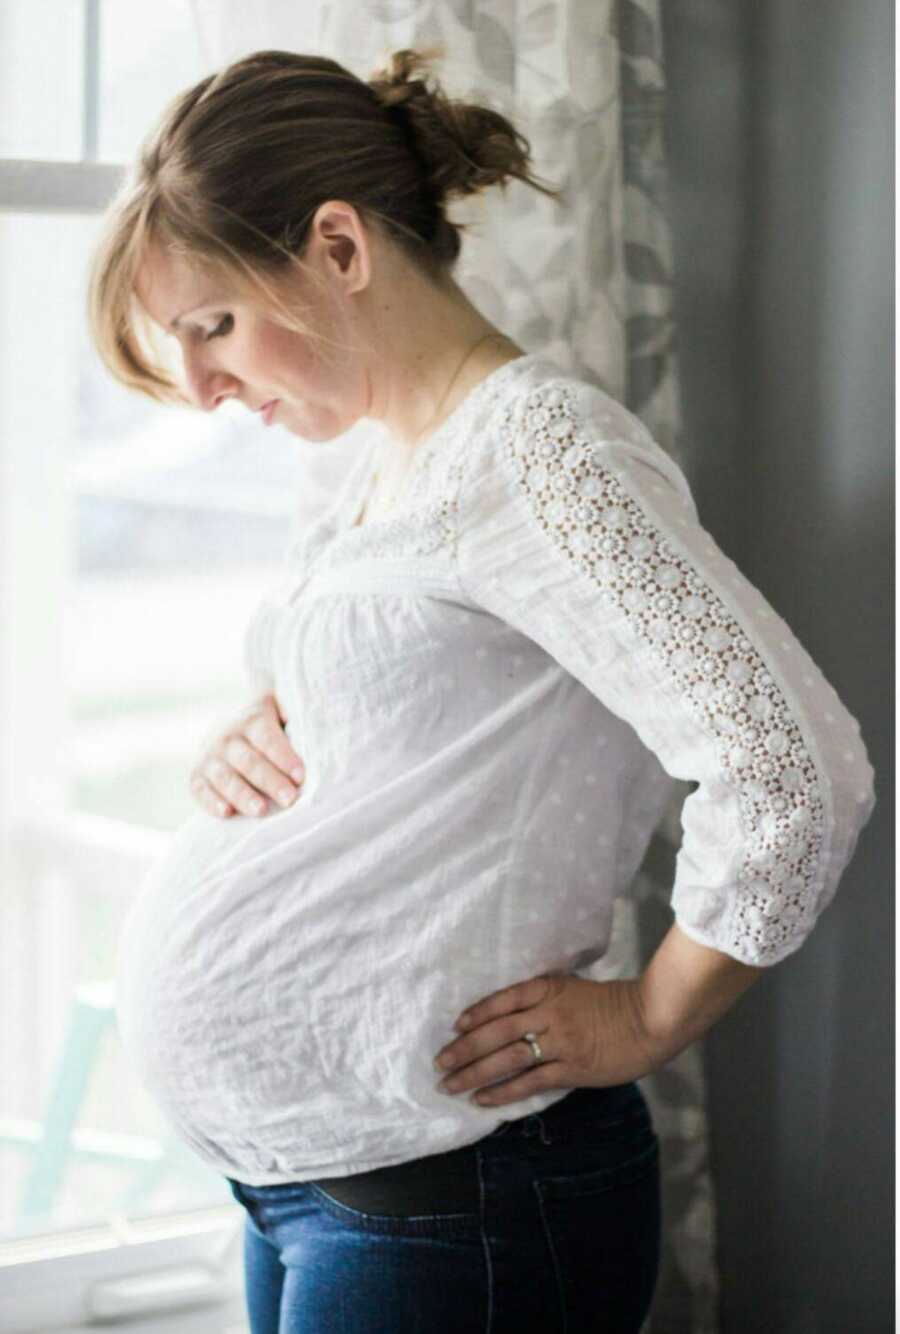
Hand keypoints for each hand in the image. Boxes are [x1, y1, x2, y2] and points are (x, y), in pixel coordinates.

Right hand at [190, 691, 305, 818]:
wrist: (226, 730)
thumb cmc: (266, 727)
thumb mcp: (279, 710)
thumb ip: (295, 715)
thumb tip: (316, 726)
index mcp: (252, 719)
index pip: (267, 738)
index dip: (284, 757)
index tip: (300, 776)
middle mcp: (227, 736)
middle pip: (249, 761)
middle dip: (270, 781)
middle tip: (289, 799)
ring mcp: (209, 757)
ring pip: (225, 777)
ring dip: (243, 795)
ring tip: (261, 810)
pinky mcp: (196, 776)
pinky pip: (200, 790)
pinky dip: (212, 802)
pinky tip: (227, 813)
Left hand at [432, 973, 662, 1107]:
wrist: (652, 1019)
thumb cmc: (615, 1003)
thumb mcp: (575, 989)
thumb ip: (547, 998)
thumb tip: (514, 1014)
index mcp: (550, 989)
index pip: (503, 999)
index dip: (477, 1013)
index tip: (455, 1026)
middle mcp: (549, 1014)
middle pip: (496, 1031)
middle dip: (464, 1049)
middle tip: (439, 1063)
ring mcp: (560, 1042)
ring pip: (507, 1058)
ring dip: (474, 1073)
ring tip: (450, 1085)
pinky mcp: (571, 1069)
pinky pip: (529, 1082)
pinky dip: (503, 1092)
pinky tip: (483, 1100)